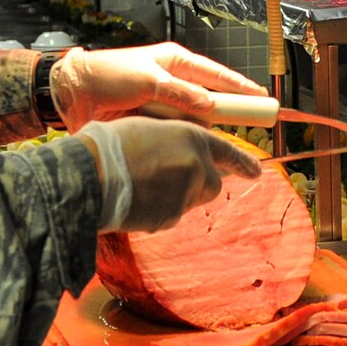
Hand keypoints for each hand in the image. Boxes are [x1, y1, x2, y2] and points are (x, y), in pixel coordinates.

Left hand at [50, 42, 264, 129]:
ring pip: (193, 121)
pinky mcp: (152, 122)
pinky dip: (179, 138)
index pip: (217, 75)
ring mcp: (163, 104)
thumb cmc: (108, 76)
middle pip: (209, 101)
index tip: (262, 98)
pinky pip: (175, 132)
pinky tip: (183, 148)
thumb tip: (210, 108)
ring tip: (205, 141)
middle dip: (224, 115)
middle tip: (249, 128)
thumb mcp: (147, 80)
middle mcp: (174, 82)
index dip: (240, 87)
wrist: (72, 94)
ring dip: (197, 130)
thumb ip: (180, 94)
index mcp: (176, 62)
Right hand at [79, 117, 262, 231]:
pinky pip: (168, 216)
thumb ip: (174, 141)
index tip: (257, 173)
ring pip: (188, 201)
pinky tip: (134, 199)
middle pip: (212, 184)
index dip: (242, 163)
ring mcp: (186, 194)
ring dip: (173, 197)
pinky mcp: (171, 217)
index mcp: (192, 137)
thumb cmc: (111, 144)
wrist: (89, 173)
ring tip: (140, 185)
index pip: (227, 152)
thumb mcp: (149, 128)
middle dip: (198, 185)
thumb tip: (183, 154)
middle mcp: (197, 165)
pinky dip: (155, 211)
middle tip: (169, 181)